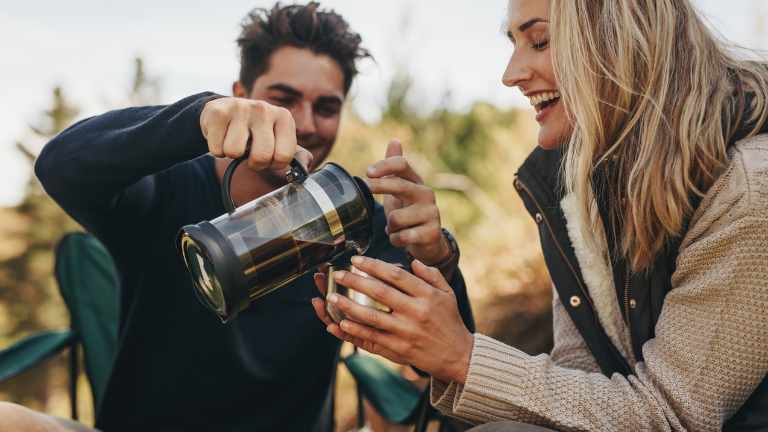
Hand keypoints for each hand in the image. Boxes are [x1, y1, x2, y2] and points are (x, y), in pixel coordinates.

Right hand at [200, 97, 312, 171]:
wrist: (224, 110)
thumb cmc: (255, 130)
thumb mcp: (278, 139)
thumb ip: (294, 154)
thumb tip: (306, 165)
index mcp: (284, 117)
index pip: (284, 156)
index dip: (273, 164)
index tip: (268, 158)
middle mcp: (264, 109)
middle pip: (261, 156)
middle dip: (254, 164)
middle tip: (250, 154)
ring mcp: (240, 108)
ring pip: (235, 152)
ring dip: (232, 155)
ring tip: (235, 142)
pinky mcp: (218, 112)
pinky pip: (217, 149)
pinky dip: (217, 150)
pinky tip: (222, 137)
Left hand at [318, 256, 473, 383]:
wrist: (458, 355)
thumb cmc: (450, 321)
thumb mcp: (447, 293)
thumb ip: (431, 274)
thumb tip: (412, 261)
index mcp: (427, 295)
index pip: (396, 275)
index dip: (374, 266)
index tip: (356, 260)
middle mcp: (416, 312)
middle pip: (380, 292)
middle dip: (355, 281)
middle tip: (338, 274)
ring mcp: (407, 332)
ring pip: (372, 316)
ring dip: (349, 306)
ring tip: (331, 297)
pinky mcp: (400, 350)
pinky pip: (373, 338)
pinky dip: (356, 330)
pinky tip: (341, 323)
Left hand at [367, 140, 449, 264]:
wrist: (429, 241)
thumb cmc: (409, 212)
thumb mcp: (400, 190)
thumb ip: (394, 168)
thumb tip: (394, 140)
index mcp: (416, 181)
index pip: (402, 165)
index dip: (385, 166)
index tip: (368, 172)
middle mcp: (426, 193)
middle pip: (400, 185)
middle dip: (380, 186)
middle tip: (366, 187)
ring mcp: (431, 213)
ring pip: (395, 218)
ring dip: (389, 227)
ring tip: (395, 229)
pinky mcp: (432, 232)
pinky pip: (402, 236)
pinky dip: (395, 240)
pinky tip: (400, 239)